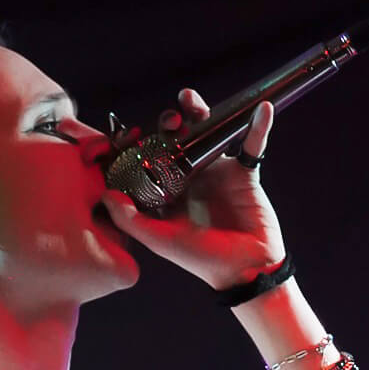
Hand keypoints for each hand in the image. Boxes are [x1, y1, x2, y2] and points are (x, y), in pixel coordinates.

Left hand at [102, 89, 285, 289]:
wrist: (245, 268)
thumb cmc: (201, 259)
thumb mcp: (161, 241)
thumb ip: (131, 220)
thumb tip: (106, 194)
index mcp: (166, 193)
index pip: (147, 160)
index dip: (137, 143)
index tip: (130, 132)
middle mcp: (188, 178)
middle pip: (175, 139)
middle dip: (167, 123)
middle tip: (167, 121)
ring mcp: (216, 172)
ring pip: (206, 133)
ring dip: (199, 113)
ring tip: (189, 100)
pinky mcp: (243, 173)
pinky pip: (251, 143)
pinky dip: (258, 127)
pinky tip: (262, 110)